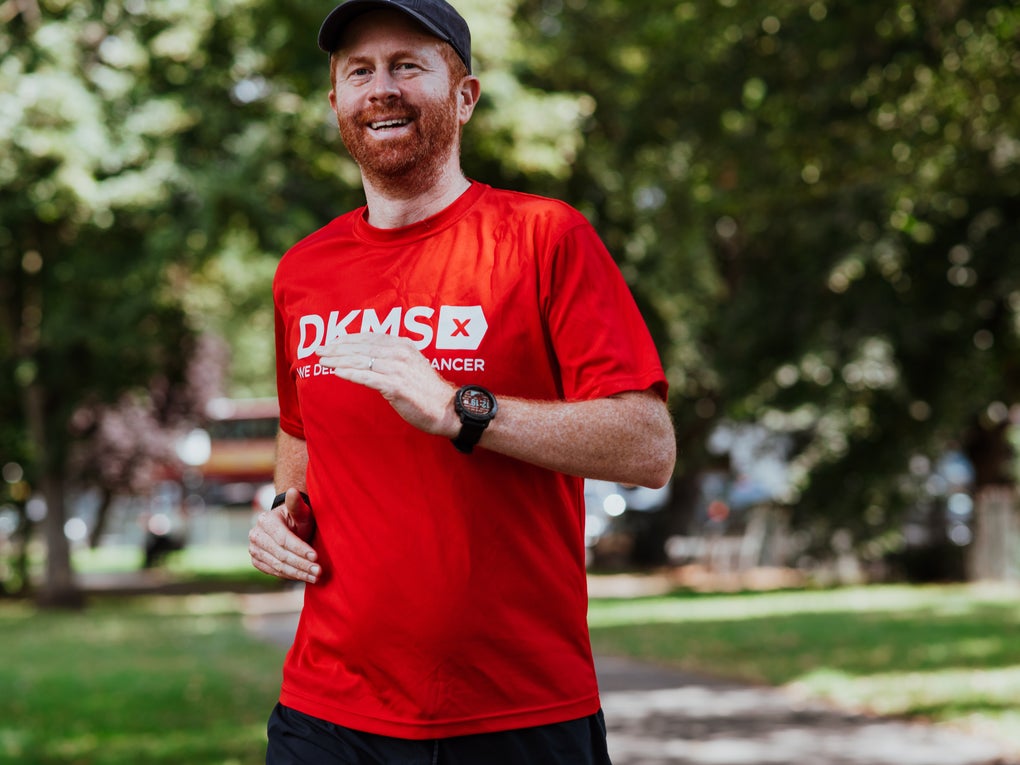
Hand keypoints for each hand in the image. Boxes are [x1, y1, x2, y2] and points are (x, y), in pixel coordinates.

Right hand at [248, 488, 319, 583]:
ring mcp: (254, 550)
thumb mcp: (300, 511)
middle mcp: (256, 535)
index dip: (300, 549)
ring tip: (315, 576)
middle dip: (301, 564)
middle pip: (281, 555)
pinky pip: (274, 572)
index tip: (316, 557)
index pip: (284, 539)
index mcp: (265, 521)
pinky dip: (290, 576)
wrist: (287, 526)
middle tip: (319, 571)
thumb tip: (292, 490)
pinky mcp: (257, 561)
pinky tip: (304, 577)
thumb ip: (297, 504)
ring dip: (298, 573)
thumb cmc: (297, 518)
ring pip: (278, 566)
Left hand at [317, 332, 459, 436]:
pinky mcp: (396, 386)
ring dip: (339, 359)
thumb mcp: (411, 366)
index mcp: (403, 345)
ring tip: (323, 360)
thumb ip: (393, 358)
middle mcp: (400, 353)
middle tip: (319, 349)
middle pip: (362, 347)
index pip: (369, 338)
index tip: (331, 342)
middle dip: (337, 348)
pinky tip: (337, 372)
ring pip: (361, 360)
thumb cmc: (427, 391)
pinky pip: (367, 377)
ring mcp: (398, 369)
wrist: (447, 409)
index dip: (347, 339)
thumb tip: (371, 357)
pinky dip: (350, 373)